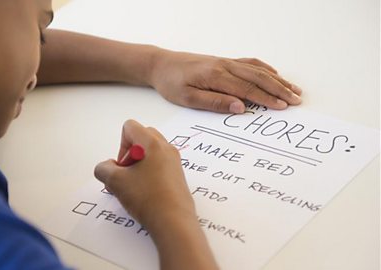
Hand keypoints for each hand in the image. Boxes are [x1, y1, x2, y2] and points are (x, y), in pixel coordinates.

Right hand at [94, 120, 217, 268]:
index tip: (122, 166)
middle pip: (141, 137)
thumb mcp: (115, 182)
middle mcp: (166, 148)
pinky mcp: (178, 175)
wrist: (173, 222)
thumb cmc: (147, 198)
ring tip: (134, 187)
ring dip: (138, 165)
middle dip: (129, 153)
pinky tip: (145, 194)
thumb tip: (107, 167)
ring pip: (150, 152)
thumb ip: (104, 168)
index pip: (130, 127)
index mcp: (152, 143)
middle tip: (126, 175)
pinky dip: (148, 173)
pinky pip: (159, 164)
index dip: (120, 145)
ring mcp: (174, 161)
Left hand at [149, 49, 302, 113]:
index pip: (247, 89)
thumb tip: (240, 107)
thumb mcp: (187, 98)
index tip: (283, 107)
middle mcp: (224, 66)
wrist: (160, 64)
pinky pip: (249, 63)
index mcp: (216, 76)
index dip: (267, 99)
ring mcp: (225, 61)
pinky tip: (274, 74)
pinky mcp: (223, 61)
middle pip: (258, 77)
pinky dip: (264, 68)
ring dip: (276, 79)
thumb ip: (214, 102)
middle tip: (296, 100)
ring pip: (257, 69)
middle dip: (279, 89)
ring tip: (293, 89)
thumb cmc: (171, 83)